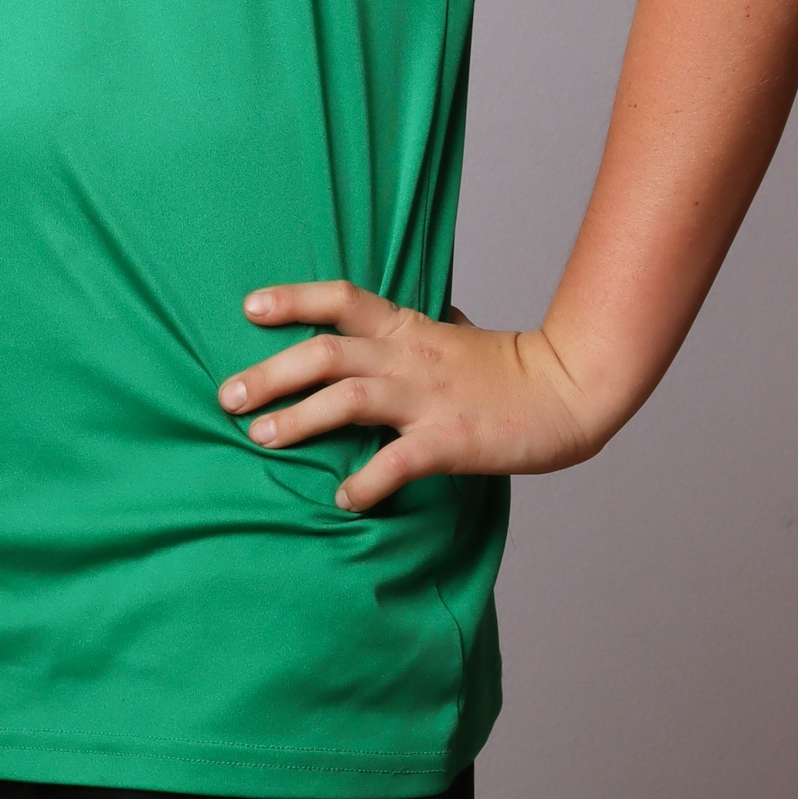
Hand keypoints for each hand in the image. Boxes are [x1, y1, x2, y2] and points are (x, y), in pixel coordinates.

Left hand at [217, 282, 603, 511]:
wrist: (570, 390)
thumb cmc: (511, 368)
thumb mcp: (457, 335)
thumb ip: (423, 328)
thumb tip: (417, 316)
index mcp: (409, 328)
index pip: (342, 299)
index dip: (293, 299)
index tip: (248, 308)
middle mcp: (410, 357)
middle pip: (326, 352)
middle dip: (270, 373)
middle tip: (228, 397)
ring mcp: (429, 398)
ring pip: (348, 397)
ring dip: (298, 419)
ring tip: (261, 439)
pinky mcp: (451, 440)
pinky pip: (397, 461)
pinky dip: (365, 481)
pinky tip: (342, 499)